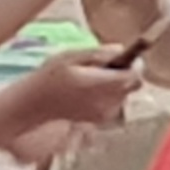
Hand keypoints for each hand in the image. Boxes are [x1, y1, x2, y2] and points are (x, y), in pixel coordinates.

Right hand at [11, 48, 140, 127]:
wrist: (35, 105)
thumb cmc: (50, 77)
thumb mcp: (70, 56)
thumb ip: (98, 54)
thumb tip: (121, 50)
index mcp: (101, 85)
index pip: (135, 76)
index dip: (133, 64)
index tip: (123, 57)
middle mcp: (107, 102)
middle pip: (132, 85)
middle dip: (124, 73)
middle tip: (103, 67)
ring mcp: (105, 114)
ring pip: (124, 94)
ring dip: (116, 85)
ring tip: (92, 79)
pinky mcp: (100, 120)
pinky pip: (115, 103)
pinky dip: (109, 95)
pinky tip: (89, 92)